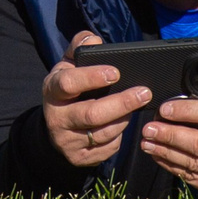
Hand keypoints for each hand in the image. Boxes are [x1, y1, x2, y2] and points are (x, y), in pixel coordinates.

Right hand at [41, 31, 152, 169]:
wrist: (54, 127)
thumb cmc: (68, 91)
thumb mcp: (68, 67)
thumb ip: (80, 48)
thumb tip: (93, 40)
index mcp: (53, 91)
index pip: (69, 83)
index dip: (92, 77)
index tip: (115, 73)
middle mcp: (56, 118)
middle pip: (92, 114)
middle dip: (122, 103)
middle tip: (144, 93)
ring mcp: (67, 141)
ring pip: (105, 132)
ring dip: (124, 118)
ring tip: (134, 106)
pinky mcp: (79, 158)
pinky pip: (108, 148)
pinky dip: (120, 135)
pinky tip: (121, 123)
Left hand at [140, 96, 197, 198]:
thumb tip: (170, 110)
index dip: (188, 111)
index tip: (165, 109)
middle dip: (171, 135)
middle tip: (150, 129)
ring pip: (191, 162)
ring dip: (165, 151)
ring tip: (147, 142)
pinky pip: (188, 176)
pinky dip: (169, 164)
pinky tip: (157, 155)